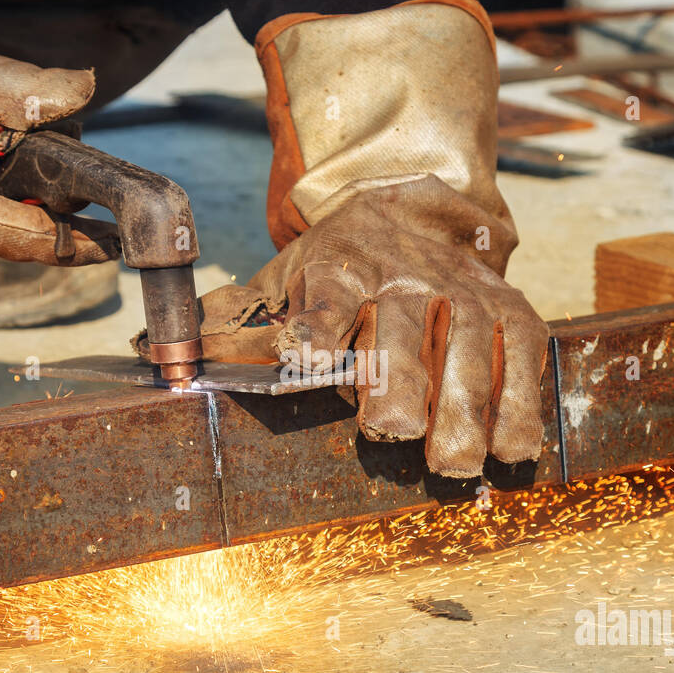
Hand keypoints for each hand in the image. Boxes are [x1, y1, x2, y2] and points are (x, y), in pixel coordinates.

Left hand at [197, 176, 548, 477]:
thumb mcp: (282, 279)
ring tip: (458, 462)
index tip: (309, 358)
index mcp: (338, 267)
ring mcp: (463, 289)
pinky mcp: (509, 307)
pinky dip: (521, 402)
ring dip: (465, 408)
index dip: (317, 329)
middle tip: (395, 431)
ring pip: (467, 346)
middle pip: (400, 328)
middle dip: (399, 382)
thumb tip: (152, 352)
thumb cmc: (338, 268)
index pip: (324, 299)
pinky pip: (521, 354)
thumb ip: (232, 320)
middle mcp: (403, 275)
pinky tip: (514, 448)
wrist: (415, 210)